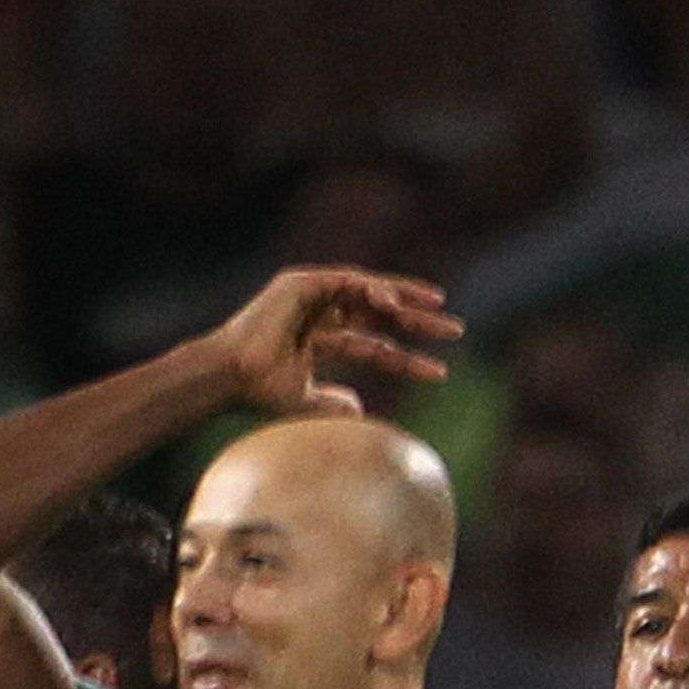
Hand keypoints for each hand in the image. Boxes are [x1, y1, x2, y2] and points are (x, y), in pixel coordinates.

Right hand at [209, 264, 461, 420]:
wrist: (230, 379)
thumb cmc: (260, 393)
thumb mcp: (307, 402)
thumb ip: (333, 403)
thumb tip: (359, 407)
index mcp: (320, 341)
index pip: (374, 346)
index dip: (407, 358)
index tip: (441, 372)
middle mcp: (317, 314)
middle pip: (379, 315)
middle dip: (417, 321)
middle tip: (457, 331)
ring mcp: (308, 297)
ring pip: (368, 292)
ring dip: (404, 297)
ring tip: (438, 308)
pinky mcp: (299, 284)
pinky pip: (345, 281)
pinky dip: (370, 287)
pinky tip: (394, 302)